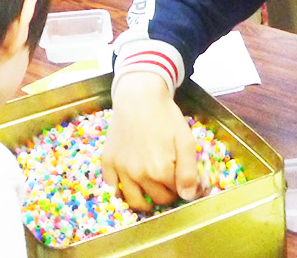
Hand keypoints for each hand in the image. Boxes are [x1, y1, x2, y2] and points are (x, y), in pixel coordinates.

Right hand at [103, 72, 198, 211]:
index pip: (176, 193)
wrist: (139, 96)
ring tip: (151, 191)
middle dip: (166, 193)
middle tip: (168, 180)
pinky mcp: (108, 162)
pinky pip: (112, 187)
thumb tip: (188, 196)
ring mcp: (121, 169)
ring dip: (145, 201)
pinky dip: (120, 191)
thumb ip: (189, 171)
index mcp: (160, 171)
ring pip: (134, 201)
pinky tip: (130, 184)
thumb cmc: (165, 116)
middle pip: (157, 199)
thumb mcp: (185, 140)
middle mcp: (139, 174)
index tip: (182, 178)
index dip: (182, 187)